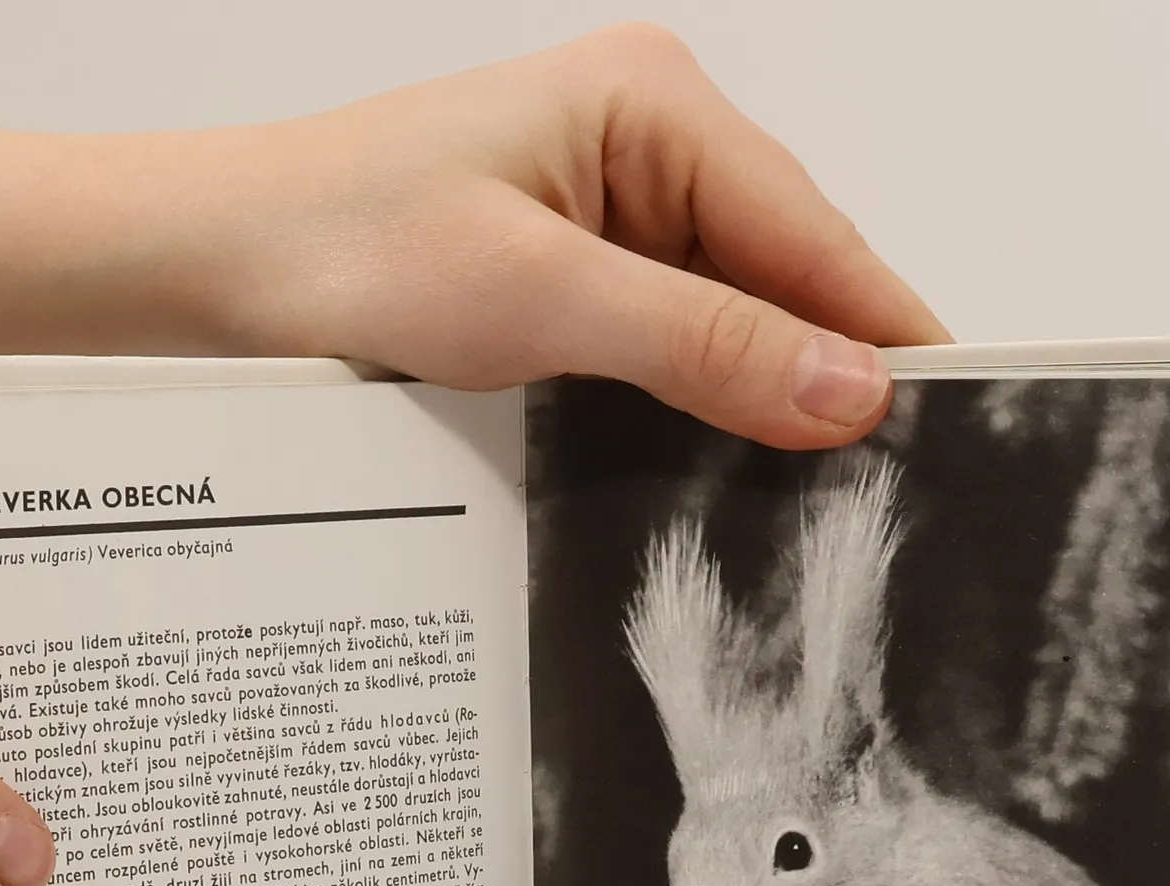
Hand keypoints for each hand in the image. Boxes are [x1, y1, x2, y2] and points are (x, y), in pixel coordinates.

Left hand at [163, 24, 948, 446]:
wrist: (213, 266)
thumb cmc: (346, 246)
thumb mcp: (542, 301)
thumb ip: (703, 345)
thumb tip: (851, 391)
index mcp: (656, 105)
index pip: (814, 234)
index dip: (884, 334)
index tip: (956, 426)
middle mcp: (650, 141)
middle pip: (786, 275)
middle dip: (825, 375)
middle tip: (884, 495)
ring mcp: (614, 205)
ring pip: (734, 316)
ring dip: (760, 397)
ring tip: (812, 498)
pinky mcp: (578, 266)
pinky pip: (675, 339)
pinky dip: (699, 400)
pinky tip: (717, 464)